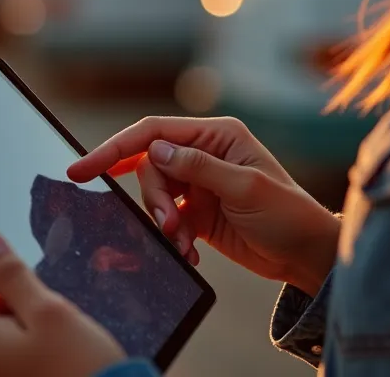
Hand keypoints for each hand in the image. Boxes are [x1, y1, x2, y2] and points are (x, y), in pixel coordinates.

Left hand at [0, 231, 125, 376]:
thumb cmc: (80, 370)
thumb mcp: (49, 310)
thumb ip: (11, 273)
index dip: (1, 274)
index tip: (35, 283)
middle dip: (12, 304)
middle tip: (51, 317)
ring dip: (21, 331)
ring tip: (57, 344)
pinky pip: (5, 363)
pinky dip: (26, 355)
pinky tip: (54, 363)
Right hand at [68, 116, 338, 295]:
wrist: (308, 256)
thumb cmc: (288, 215)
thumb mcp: (245, 187)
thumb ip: (198, 167)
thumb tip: (154, 151)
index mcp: (216, 136)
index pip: (153, 133)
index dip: (114, 147)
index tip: (81, 169)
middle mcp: (203, 154)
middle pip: (149, 166)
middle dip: (152, 198)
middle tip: (169, 225)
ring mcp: (198, 184)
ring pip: (155, 195)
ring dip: (162, 221)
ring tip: (183, 243)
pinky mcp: (197, 213)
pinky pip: (167, 220)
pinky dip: (172, 238)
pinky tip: (189, 252)